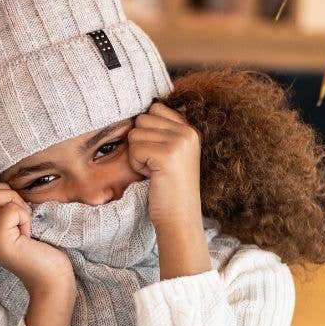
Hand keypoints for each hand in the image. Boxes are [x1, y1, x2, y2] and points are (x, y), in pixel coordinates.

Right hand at [0, 184, 74, 294]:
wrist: (52, 281)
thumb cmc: (41, 252)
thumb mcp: (17, 228)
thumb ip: (4, 212)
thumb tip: (3, 189)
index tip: (14, 211)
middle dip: (2, 192)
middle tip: (20, 212)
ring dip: (11, 201)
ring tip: (23, 221)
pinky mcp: (0, 242)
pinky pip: (8, 209)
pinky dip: (24, 215)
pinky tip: (29, 233)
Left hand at [128, 102, 210, 278]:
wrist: (179, 217)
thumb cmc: (169, 189)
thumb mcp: (171, 154)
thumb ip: (162, 131)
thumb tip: (139, 113)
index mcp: (190, 129)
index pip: (155, 108)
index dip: (146, 131)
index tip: (158, 154)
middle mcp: (188, 131)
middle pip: (142, 119)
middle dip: (140, 143)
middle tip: (155, 164)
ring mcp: (179, 141)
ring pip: (135, 133)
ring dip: (137, 155)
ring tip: (154, 171)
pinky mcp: (167, 154)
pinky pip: (134, 148)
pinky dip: (137, 165)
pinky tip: (152, 176)